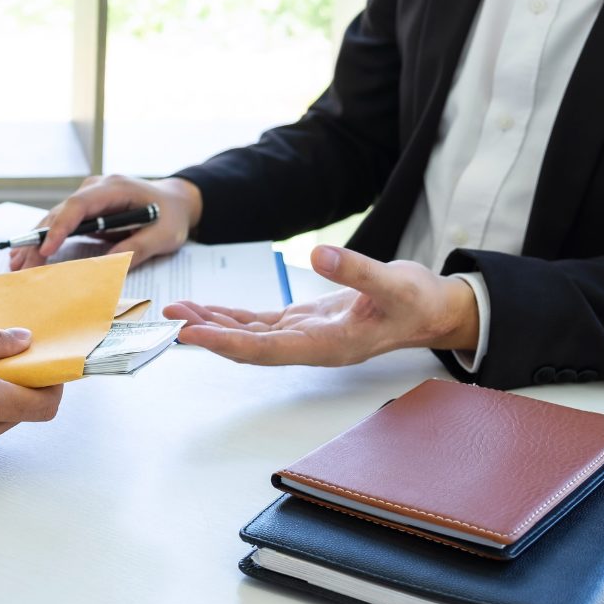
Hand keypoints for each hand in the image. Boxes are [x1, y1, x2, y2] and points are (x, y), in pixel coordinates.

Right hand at [9, 175, 202, 270]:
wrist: (175, 201)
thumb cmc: (171, 216)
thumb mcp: (164, 235)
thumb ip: (140, 247)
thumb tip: (110, 262)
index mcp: (114, 188)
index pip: (79, 205)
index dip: (60, 227)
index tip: (46, 250)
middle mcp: (95, 188)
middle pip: (60, 213)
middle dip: (39, 240)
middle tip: (21, 266)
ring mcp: (89, 198)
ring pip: (54, 218)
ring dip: (35, 241)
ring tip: (17, 263)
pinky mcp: (86, 211)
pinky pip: (61, 223)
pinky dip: (44, 240)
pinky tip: (28, 255)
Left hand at [162, 245, 479, 365]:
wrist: (432, 311)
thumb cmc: (417, 302)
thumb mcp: (394, 283)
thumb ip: (357, 271)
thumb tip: (319, 254)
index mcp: (328, 346)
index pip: (265, 349)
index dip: (226, 343)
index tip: (193, 335)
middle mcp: (310, 348)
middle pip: (248, 346)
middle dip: (208, 334)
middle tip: (171, 319)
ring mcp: (304, 337)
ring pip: (249, 336)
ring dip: (213, 325)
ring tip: (178, 312)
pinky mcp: (303, 324)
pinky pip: (259, 325)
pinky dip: (231, 318)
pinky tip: (206, 311)